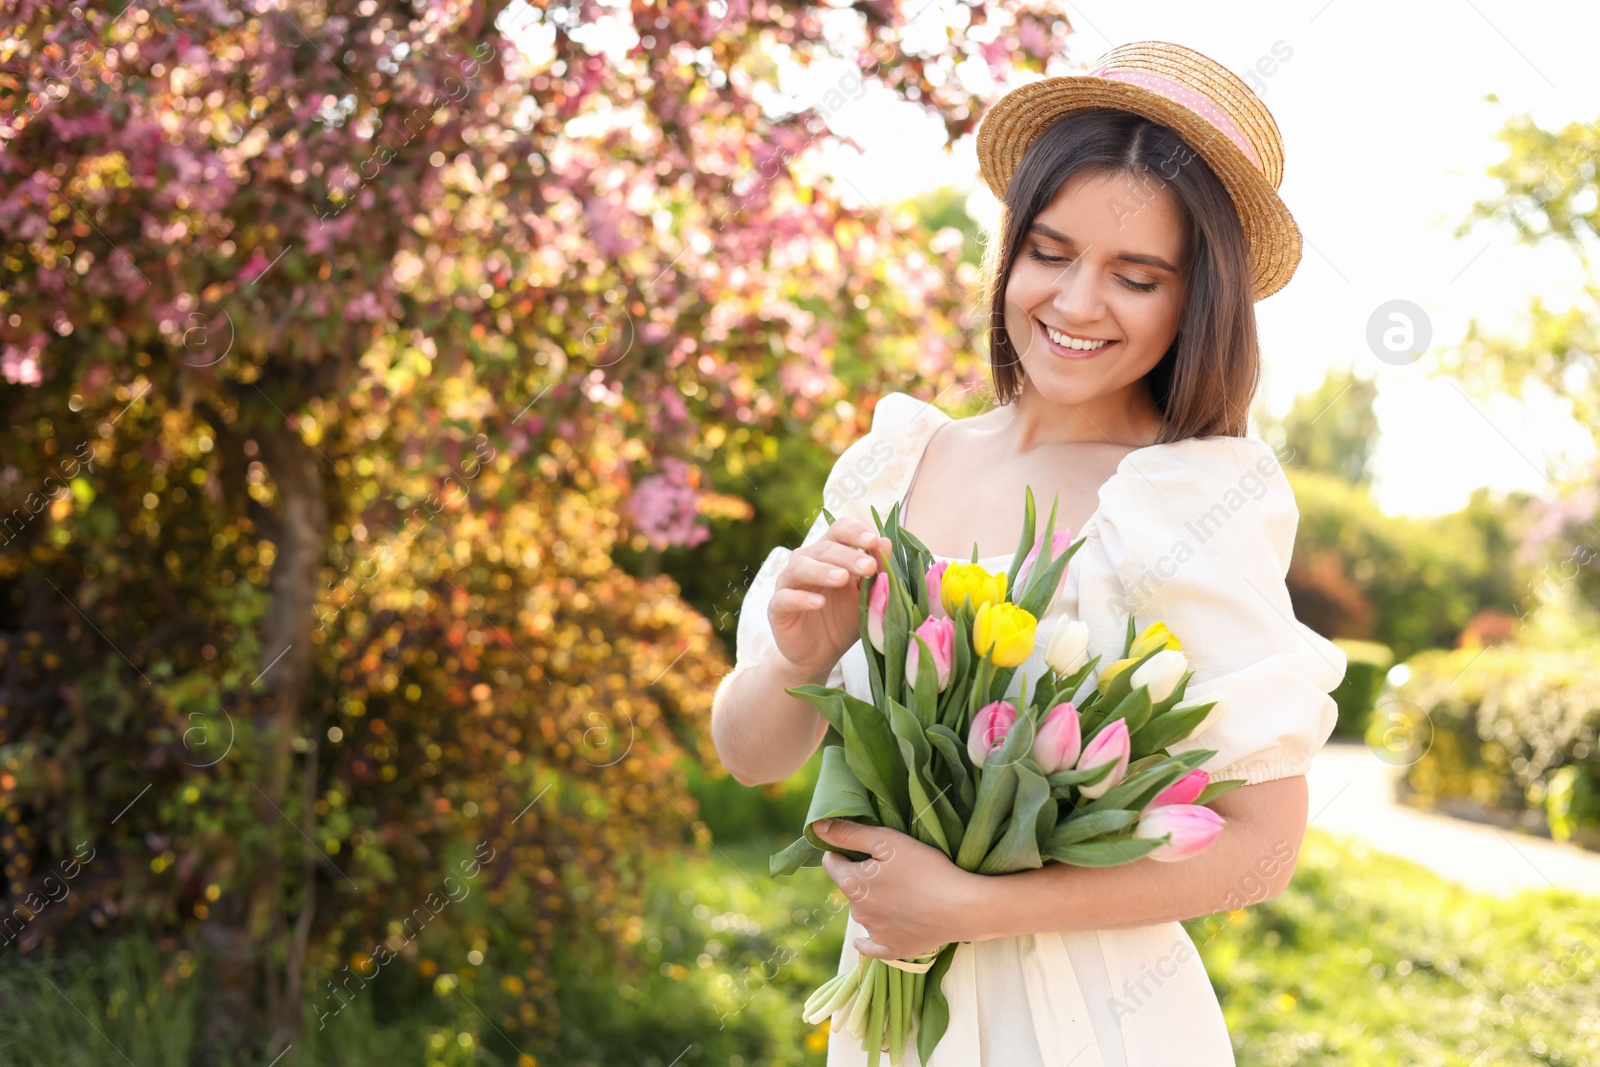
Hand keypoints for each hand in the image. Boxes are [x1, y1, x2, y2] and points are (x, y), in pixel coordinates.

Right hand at [769, 518, 891, 677]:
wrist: (820, 654)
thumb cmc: (844, 620)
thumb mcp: (865, 597)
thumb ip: (875, 573)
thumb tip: (886, 543)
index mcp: (829, 554)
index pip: (839, 530)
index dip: (855, 531)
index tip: (874, 541)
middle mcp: (806, 562)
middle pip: (823, 548)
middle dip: (848, 555)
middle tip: (869, 566)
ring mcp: (788, 584)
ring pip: (799, 567)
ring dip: (822, 570)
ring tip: (842, 579)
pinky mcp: (776, 608)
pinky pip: (785, 598)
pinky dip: (801, 598)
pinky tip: (819, 603)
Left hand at [812, 817, 984, 959]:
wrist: (962, 908)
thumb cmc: (926, 869)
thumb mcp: (888, 841)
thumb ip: (850, 834)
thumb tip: (817, 827)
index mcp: (852, 884)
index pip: (831, 863)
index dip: (842, 850)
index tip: (860, 846)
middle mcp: (858, 912)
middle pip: (849, 887)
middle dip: (862, 876)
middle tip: (889, 867)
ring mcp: (874, 934)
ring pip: (864, 912)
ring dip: (873, 901)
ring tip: (901, 892)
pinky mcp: (892, 950)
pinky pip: (871, 946)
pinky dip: (870, 940)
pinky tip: (870, 937)